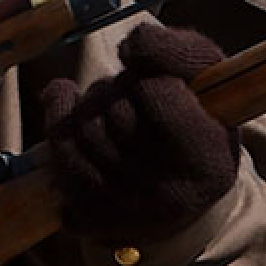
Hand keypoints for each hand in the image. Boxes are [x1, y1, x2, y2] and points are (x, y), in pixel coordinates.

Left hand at [38, 24, 237, 244]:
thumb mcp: (208, 80)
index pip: (154, 90)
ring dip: (85, 106)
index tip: (159, 83)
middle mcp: (167, 193)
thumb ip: (178, 50)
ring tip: (107, 107)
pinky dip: (60, 129)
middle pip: (110, 111)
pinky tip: (76, 120)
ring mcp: (124, 210)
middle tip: (130, 94)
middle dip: (114, 90)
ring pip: (75, 132)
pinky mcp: (91, 219)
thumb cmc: (201, 121)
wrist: (189, 189)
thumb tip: (129, 47)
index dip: (148, 76)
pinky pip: (56, 160)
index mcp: (207, 158)